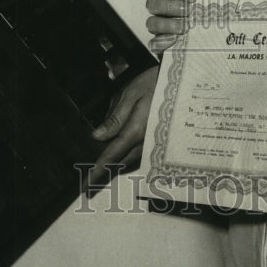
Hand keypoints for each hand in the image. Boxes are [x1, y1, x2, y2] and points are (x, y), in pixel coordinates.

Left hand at [86, 66, 158, 187]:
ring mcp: (155, 144)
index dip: (98, 170)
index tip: (86, 184)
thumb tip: (97, 136)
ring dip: (116, 166)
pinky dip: (127, 159)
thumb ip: (115, 118)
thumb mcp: (130, 95)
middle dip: (104, 172)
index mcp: (136, 131)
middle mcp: (146, 142)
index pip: (112, 155)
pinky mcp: (159, 141)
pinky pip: (140, 156)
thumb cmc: (153, 84)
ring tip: (100, 170)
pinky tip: (120, 156)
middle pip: (121, 163)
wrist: (180, 82)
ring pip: (130, 161)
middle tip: (88, 181)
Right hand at [145, 0, 232, 53]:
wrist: (227, 37)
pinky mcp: (164, 46)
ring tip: (184, 28)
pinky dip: (161, 42)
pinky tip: (175, 40)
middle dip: (168, 6)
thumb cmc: (220, 11)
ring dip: (166, 24)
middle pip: (153, 3)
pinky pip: (153, 44)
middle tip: (187, 12)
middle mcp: (167, 11)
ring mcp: (163, 28)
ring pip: (151, 23)